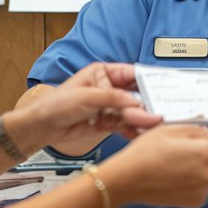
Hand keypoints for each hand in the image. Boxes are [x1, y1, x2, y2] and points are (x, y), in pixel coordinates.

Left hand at [19, 63, 159, 146]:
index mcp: (104, 73)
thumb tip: (139, 105)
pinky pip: (125, 125)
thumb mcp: (88, 97)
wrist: (41, 127)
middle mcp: (109, 88)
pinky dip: (133, 130)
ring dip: (141, 119)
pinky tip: (140, 134)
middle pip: (136, 94)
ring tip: (152, 125)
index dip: (150, 81)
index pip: (133, 74)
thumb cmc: (56, 104)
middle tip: (161, 111)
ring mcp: (109, 106)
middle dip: (148, 103)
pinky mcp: (107, 122)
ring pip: (132, 111)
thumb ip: (115, 100)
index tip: (166, 88)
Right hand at [101, 124, 207, 207]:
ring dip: (200, 168)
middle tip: (183, 150)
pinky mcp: (195, 202)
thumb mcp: (171, 129)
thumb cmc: (145, 154)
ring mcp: (202, 190)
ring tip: (175, 165)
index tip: (203, 138)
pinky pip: (202, 187)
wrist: (128, 179)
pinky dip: (194, 182)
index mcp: (205, 154)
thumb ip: (196, 130)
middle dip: (206, 152)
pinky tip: (175, 177)